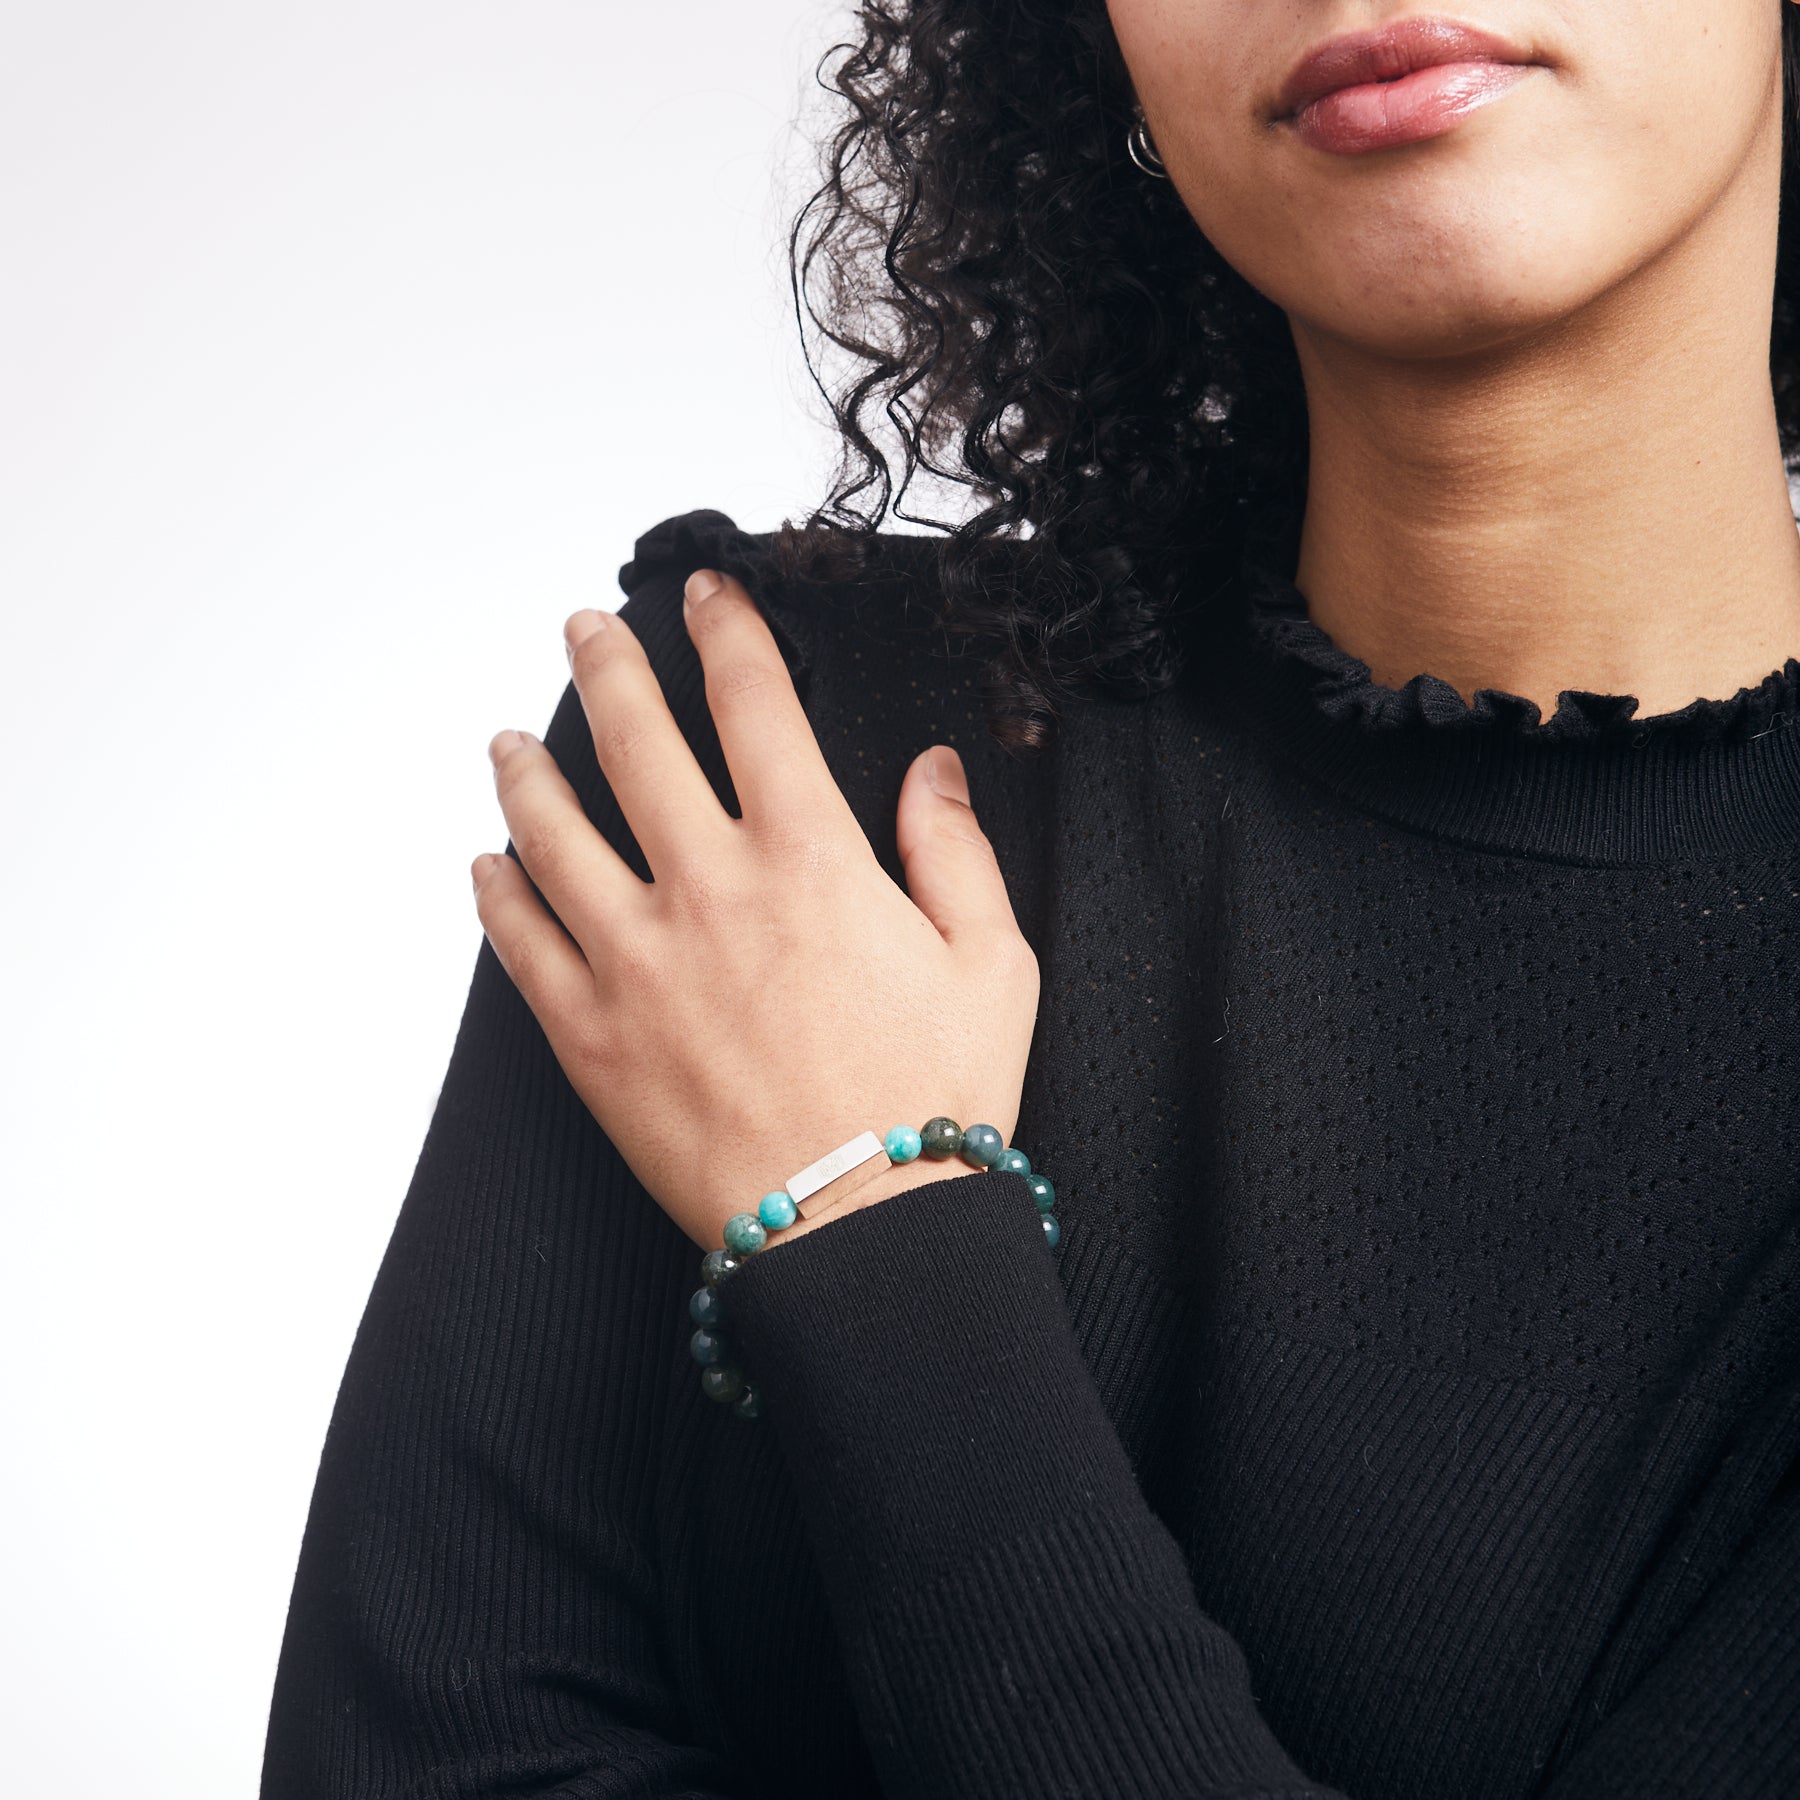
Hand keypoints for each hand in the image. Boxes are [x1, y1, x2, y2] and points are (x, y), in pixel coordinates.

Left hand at [471, 568, 1040, 1252]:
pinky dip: (496, 894)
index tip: (708, 596)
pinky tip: (487, 865)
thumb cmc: (931, 1103)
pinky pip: (521, 944)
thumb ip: (954, 850)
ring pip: (552, 833)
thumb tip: (931, 770)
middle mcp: (711, 891)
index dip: (727, 633)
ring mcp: (637, 962)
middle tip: (586, 630)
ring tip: (509, 740)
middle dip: (606, 667)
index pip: (754, 707)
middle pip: (635, 744)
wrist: (860, 1234)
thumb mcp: (990, 962)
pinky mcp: (590, 1037)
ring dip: (526, 772)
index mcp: (811, 860)